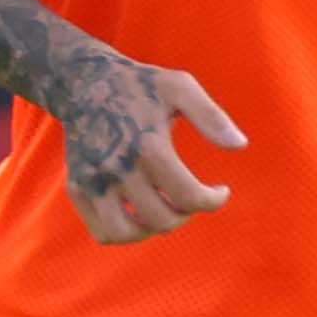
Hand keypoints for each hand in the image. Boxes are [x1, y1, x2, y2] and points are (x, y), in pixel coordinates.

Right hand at [57, 56, 243, 245]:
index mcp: (148, 146)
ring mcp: (93, 180)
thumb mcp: (181, 87)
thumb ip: (212, 117)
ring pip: (125, 233)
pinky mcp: (76, 187)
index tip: (220, 191)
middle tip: (191, 196)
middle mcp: (117, 168)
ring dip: (153, 229)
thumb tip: (240, 145)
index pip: (189, 197)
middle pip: (161, 219)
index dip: (214, 201)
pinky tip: (141, 213)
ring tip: (166, 210)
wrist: (85, 83)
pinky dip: (125, 232)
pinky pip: (101, 230)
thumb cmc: (142, 85)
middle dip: (186, 213)